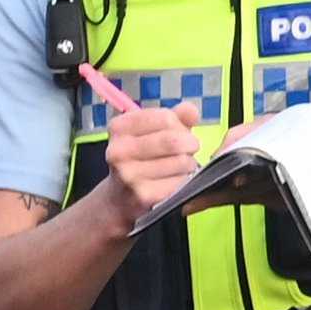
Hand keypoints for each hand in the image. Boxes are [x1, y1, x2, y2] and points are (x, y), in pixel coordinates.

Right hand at [98, 91, 207, 220]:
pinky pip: (180, 182)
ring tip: (182, 166)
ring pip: (180, 161)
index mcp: (119, 127)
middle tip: (190, 149)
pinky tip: (176, 181)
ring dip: (189, 163)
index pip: (165, 117)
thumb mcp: (153, 131)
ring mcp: (128, 175)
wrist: (121, 198)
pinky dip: (185, 180)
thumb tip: (192, 111)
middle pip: (173, 140)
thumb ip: (175, 117)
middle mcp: (118, 150)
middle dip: (190, 144)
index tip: (179, 132)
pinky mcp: (143, 196)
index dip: (180, 125)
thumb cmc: (141, 158)